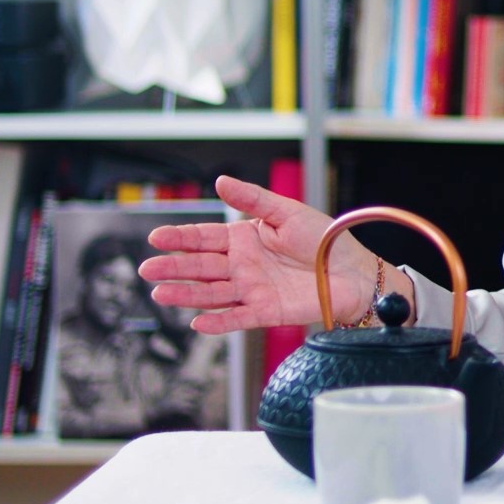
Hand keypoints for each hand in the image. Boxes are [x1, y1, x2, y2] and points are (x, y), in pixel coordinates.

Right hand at [138, 174, 377, 334]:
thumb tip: (220, 181)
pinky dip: (218, 322)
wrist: (355, 270)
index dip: (180, 238)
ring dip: (186, 295)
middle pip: (202, 267)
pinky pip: (237, 318)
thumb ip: (253, 199)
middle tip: (148, 268)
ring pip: (212, 294)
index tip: (155, 237)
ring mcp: (253, 289)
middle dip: (174, 267)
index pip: (205, 238)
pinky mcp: (266, 311)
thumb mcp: (287, 211)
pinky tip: (197, 322)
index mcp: (245, 238)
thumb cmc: (325, 238)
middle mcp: (244, 265)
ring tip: (160, 293)